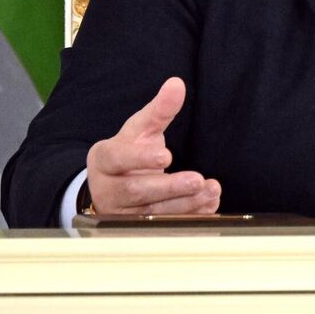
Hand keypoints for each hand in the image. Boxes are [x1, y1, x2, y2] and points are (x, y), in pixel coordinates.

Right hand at [84, 77, 220, 214]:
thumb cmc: (129, 152)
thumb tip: (177, 83)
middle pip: (137, 191)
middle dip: (169, 187)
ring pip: (151, 213)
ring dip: (184, 205)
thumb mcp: (140, 129)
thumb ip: (159, 110)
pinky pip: (162, 227)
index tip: (167, 156)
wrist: (113, 184)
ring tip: (210, 191)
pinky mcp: (136, 229)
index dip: (140, 159)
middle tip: (197, 180)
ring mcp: (120, 213)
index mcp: (105, 159)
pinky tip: (209, 206)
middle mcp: (108, 189)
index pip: (117, 158)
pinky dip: (188, 218)